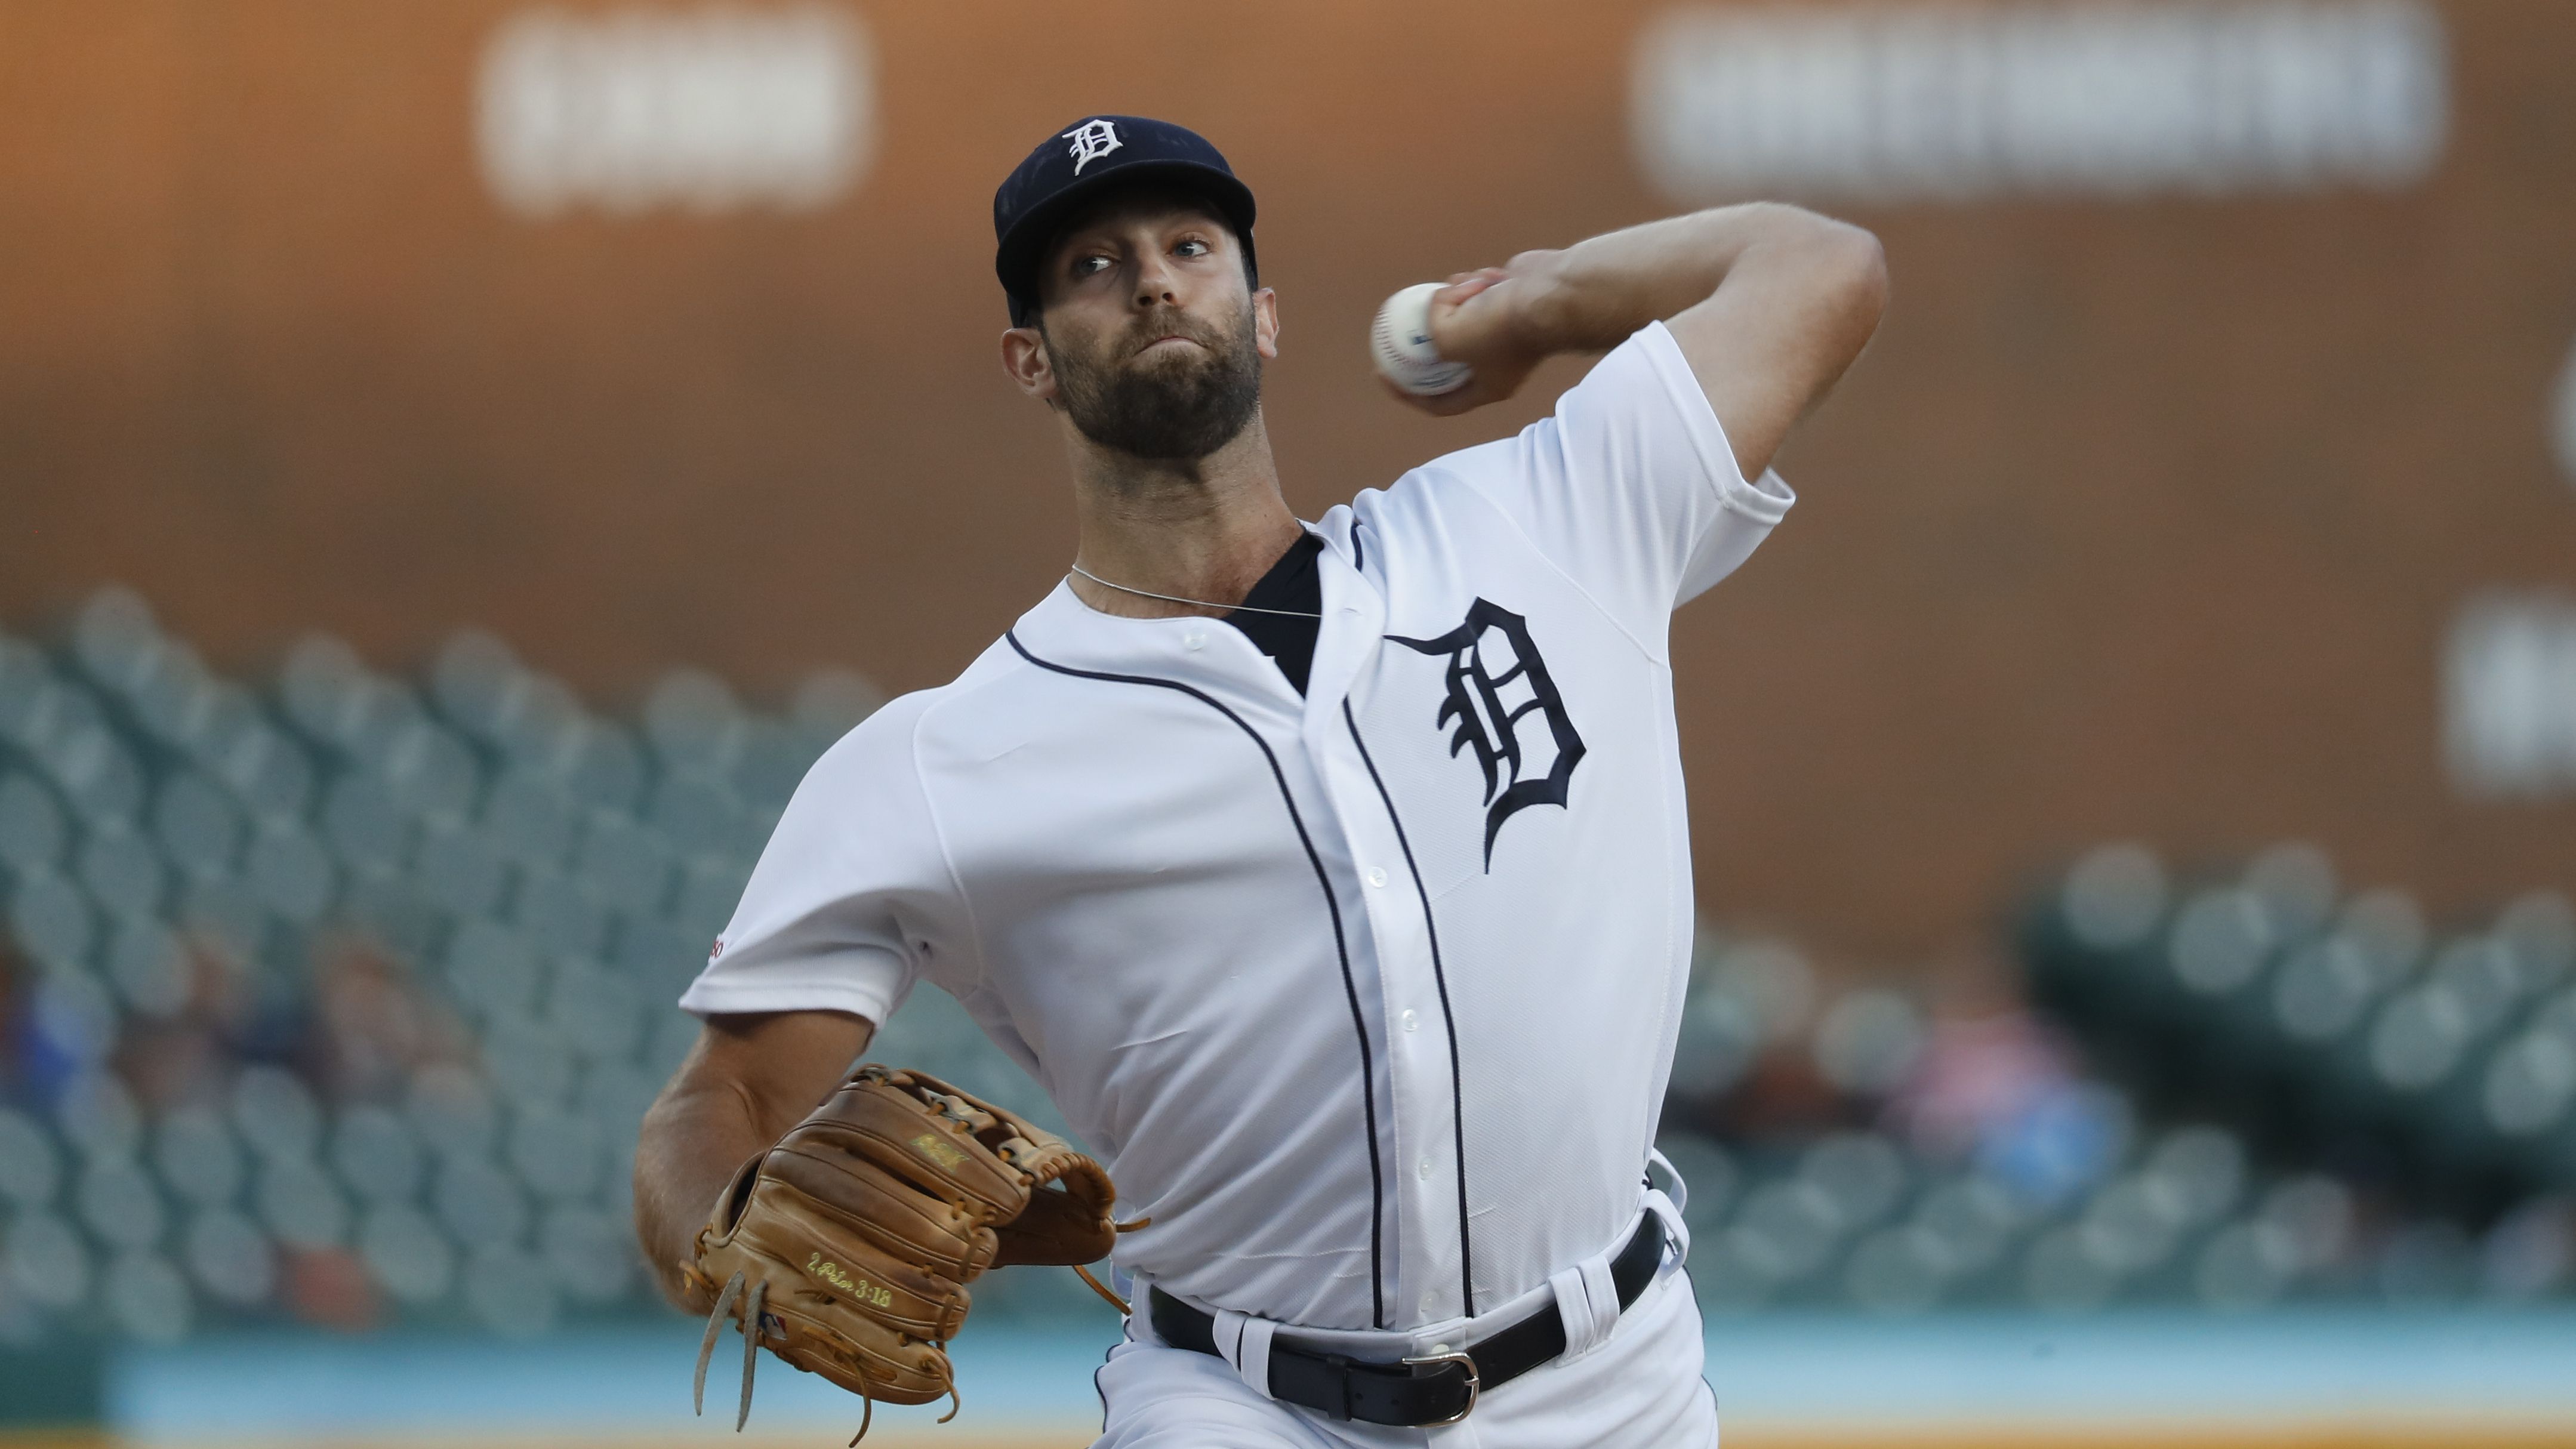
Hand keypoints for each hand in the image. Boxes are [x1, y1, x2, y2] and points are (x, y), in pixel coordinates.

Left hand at [1377, 252, 1559, 417]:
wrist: (1549, 293)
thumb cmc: (1502, 326)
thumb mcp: (1449, 339)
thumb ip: (1431, 334)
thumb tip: (1432, 310)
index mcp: (1487, 387)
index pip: (1440, 403)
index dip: (1407, 394)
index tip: (1382, 374)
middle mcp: (1496, 362)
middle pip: (1448, 357)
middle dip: (1427, 338)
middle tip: (1396, 326)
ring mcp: (1503, 330)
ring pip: (1460, 316)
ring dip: (1453, 300)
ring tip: (1463, 289)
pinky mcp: (1507, 301)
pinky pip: (1476, 293)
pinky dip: (1473, 283)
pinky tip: (1482, 276)